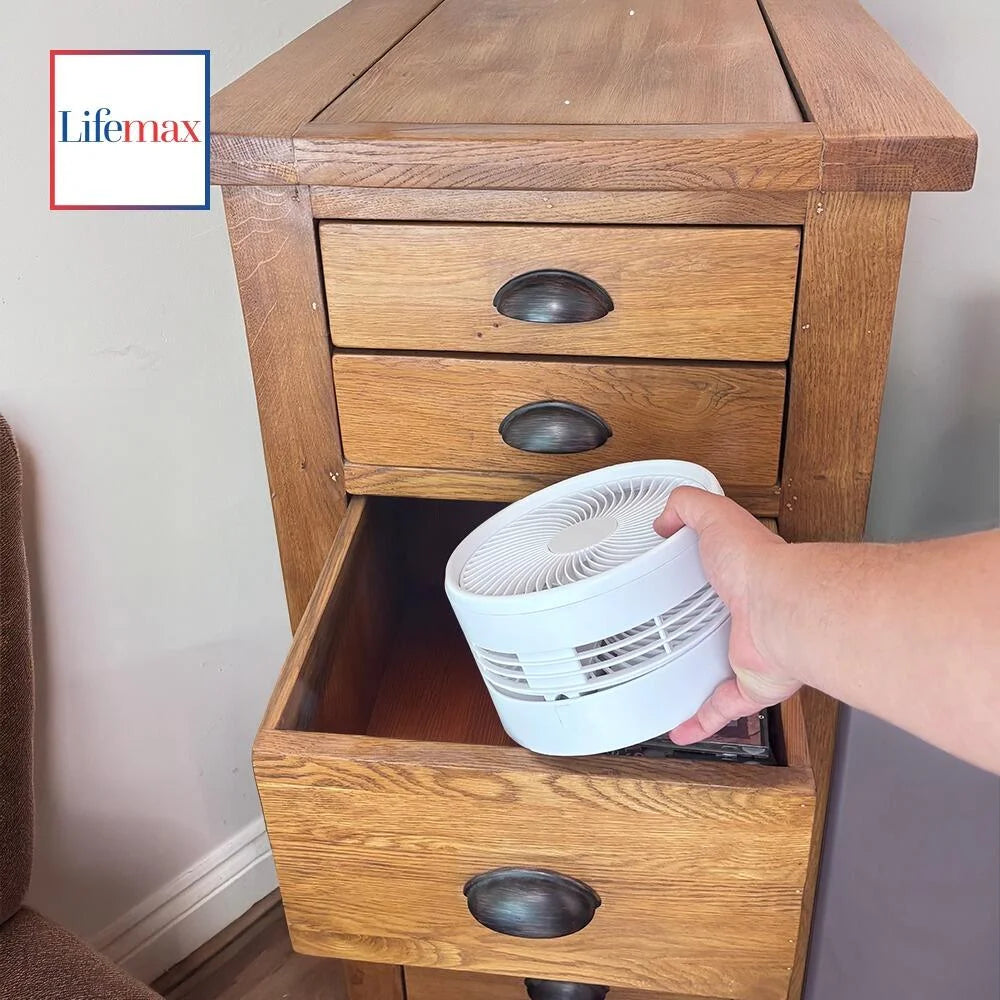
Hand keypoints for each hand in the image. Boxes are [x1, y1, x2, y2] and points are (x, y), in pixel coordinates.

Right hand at [653, 487, 799, 743]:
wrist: (786, 610)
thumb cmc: (758, 566)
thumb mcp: (715, 515)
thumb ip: (689, 506)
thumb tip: (666, 516)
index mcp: (742, 577)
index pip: (722, 574)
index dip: (705, 576)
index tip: (682, 580)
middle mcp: (750, 616)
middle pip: (722, 624)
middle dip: (703, 631)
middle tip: (671, 636)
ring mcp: (751, 651)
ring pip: (724, 669)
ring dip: (703, 678)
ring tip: (674, 686)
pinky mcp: (751, 683)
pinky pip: (724, 706)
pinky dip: (702, 720)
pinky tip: (681, 728)